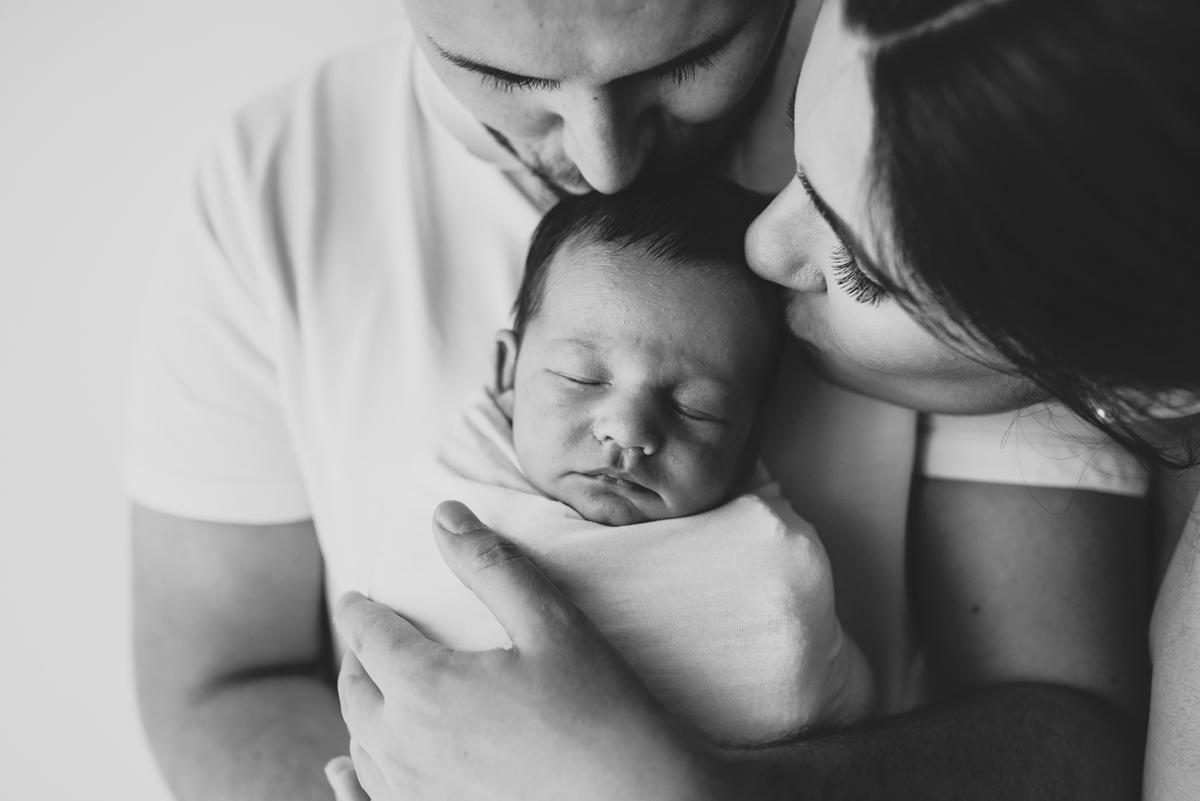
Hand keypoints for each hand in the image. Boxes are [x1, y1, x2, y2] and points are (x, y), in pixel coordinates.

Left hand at [334, 501, 722, 800]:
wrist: (636, 799)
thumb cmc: (599, 709)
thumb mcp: (550, 623)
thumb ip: (491, 566)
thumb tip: (444, 514)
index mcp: (427, 687)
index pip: (371, 638)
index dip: (359, 613)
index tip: (354, 599)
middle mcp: (406, 746)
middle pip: (356, 693)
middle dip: (355, 660)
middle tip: (365, 642)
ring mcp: (416, 796)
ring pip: (362, 749)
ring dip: (360, 713)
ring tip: (367, 693)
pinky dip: (350, 781)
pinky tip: (342, 772)